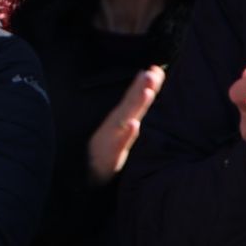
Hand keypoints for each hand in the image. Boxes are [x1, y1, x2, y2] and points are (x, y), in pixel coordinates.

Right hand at [86, 65, 164, 182]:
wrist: (88, 177)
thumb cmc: (108, 151)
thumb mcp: (121, 131)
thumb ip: (132, 113)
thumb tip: (146, 91)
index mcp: (120, 119)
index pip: (134, 97)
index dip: (144, 83)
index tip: (156, 68)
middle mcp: (116, 125)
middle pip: (131, 103)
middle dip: (140, 87)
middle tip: (151, 72)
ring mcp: (112, 139)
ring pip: (125, 119)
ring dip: (136, 105)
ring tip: (147, 91)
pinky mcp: (110, 156)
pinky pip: (119, 144)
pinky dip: (126, 134)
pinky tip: (133, 125)